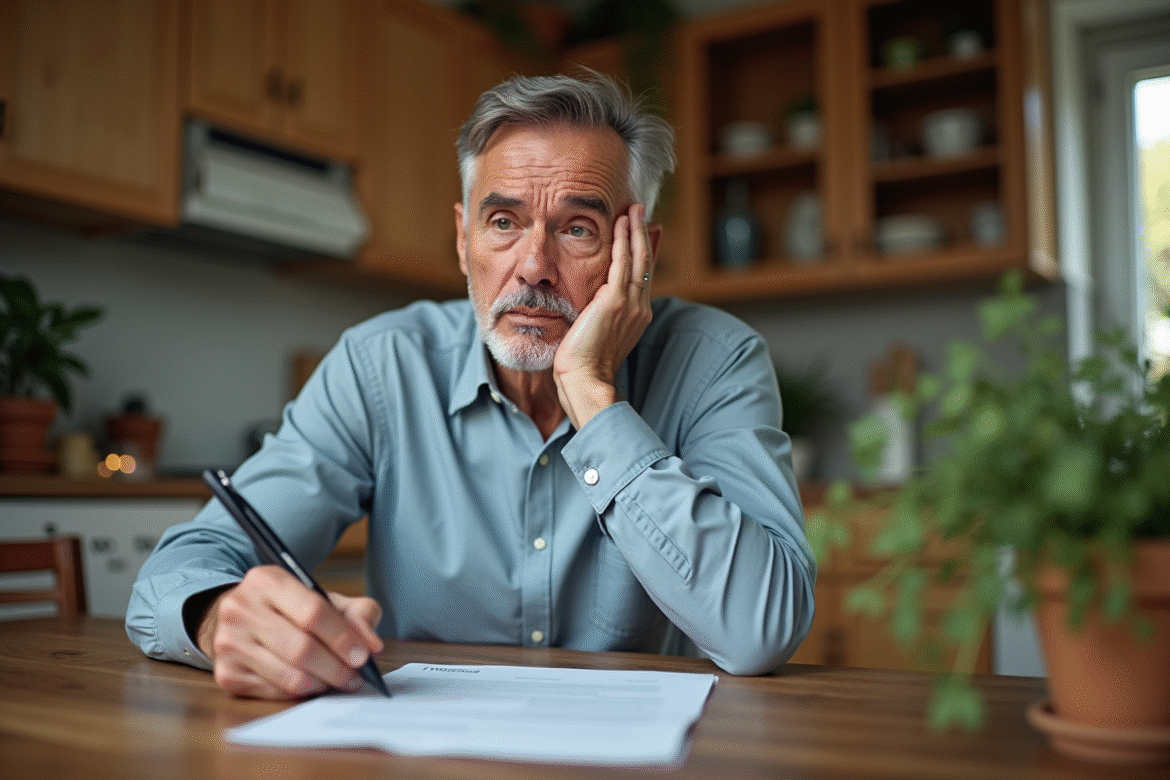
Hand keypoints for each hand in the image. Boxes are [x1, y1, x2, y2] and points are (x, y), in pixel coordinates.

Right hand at [196, 566, 382, 698]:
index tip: (363, 656)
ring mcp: (228, 642)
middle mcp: (241, 608)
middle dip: (336, 668)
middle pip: (300, 649)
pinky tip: (312, 684)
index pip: (313, 612)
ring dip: (321, 684)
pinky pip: (274, 692)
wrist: (241, 617)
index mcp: (267, 580)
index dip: (343, 638)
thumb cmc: (290, 609)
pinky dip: (300, 692)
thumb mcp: (325, 598)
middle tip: (355, 677)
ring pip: (288, 676)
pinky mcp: (226, 673)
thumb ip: (358, 613)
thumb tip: (372, 645)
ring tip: (338, 681)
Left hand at [553, 203, 656, 428]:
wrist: (585, 382)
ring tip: (633, 209)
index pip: (643, 276)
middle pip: (646, 262)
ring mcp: (630, 304)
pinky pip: (623, 262)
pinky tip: (622, 223)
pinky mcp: (615, 301)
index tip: (645, 234)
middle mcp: (639, 308)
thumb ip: (596, 316)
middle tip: (641, 211)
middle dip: (644, 234)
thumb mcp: (593, 336)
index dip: (645, 253)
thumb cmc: (582, 367)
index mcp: (635, 316)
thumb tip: (588, 306)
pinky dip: (624, 240)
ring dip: (635, 230)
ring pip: (638, 257)